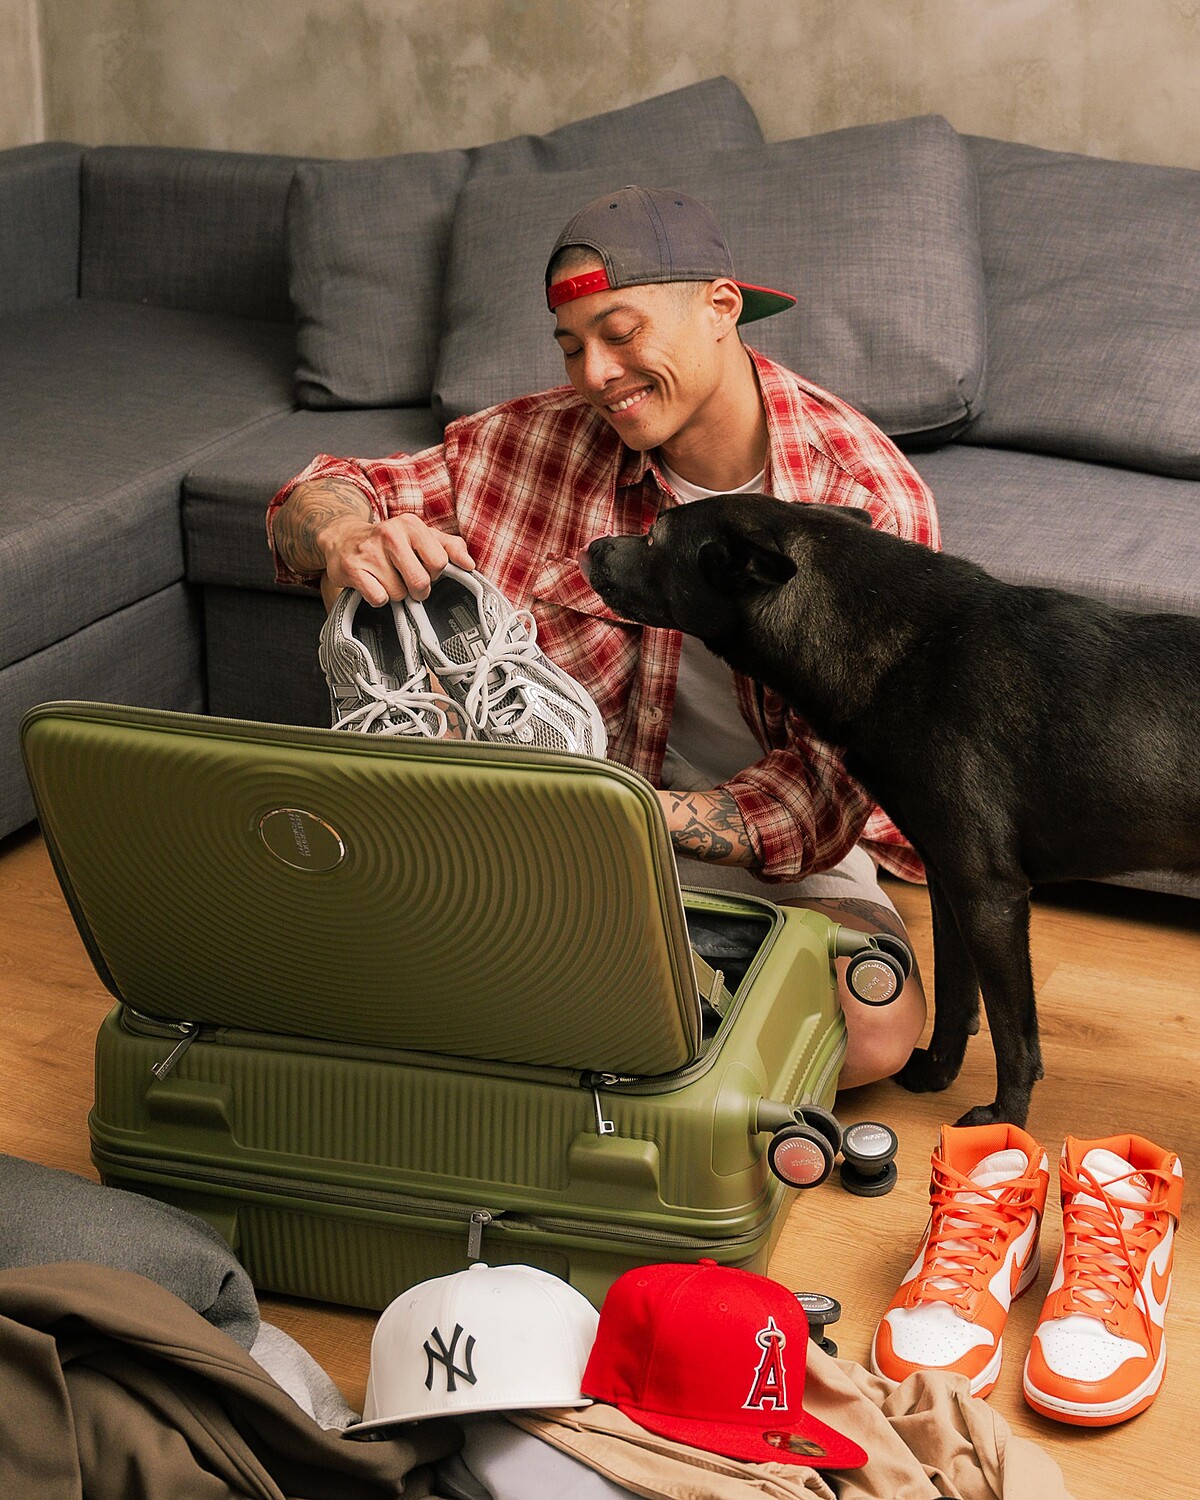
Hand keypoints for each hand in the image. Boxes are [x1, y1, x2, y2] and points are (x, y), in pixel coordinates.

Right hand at [320, 512, 474, 606]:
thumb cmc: (390, 543)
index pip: (439, 562)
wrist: (343, 539)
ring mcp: (369, 551)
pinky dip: (378, 597)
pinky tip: (372, 583)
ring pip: (398, 594)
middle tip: (408, 581)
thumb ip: (450, 547)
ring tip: (386, 578)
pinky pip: (378, 598)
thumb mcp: (421, 537)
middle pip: (420, 581)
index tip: (424, 569)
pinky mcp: (352, 569)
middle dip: (417, 590)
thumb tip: (469, 564)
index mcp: (411, 525)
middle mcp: (390, 534)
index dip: (434, 573)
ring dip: (395, 593)